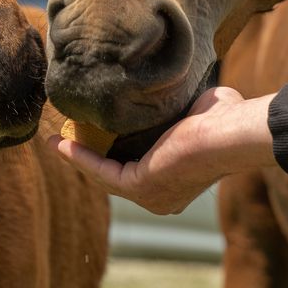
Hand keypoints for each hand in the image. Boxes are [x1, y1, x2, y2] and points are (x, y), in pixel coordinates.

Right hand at [49, 87, 275, 214]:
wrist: (231, 132)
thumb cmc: (224, 120)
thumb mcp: (195, 112)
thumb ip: (178, 107)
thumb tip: (170, 89)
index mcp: (175, 182)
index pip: (135, 168)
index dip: (110, 152)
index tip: (91, 135)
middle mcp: (161, 197)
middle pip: (114, 174)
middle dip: (88, 157)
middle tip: (66, 140)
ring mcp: (150, 196)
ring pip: (104, 174)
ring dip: (77, 157)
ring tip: (56, 142)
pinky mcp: (140, 186)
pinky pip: (102, 170)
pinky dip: (80, 157)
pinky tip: (62, 145)